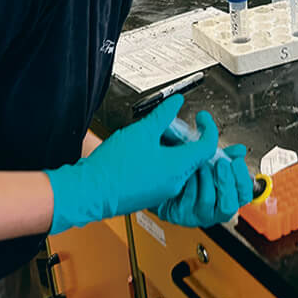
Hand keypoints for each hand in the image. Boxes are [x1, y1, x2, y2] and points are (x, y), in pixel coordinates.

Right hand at [44, 95, 215, 233]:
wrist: (89, 192)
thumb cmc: (112, 167)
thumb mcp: (142, 131)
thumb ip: (163, 114)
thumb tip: (176, 102)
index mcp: (178, 167)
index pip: (207, 146)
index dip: (208, 128)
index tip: (202, 118)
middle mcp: (175, 182)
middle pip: (193, 156)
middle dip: (185, 137)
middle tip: (170, 125)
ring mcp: (164, 191)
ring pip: (179, 165)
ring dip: (172, 148)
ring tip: (154, 136)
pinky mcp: (152, 195)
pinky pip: (167, 174)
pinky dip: (163, 160)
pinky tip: (146, 151)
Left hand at [156, 144, 253, 226]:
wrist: (166, 183)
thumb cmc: (192, 175)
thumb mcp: (212, 163)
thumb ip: (227, 156)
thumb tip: (240, 150)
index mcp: (228, 199)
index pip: (245, 196)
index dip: (243, 180)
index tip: (236, 162)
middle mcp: (216, 211)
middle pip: (229, 206)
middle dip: (226, 182)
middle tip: (221, 163)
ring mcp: (198, 215)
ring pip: (208, 201)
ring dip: (206, 179)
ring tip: (202, 165)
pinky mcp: (181, 215)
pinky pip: (188, 200)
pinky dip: (190, 183)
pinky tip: (188, 174)